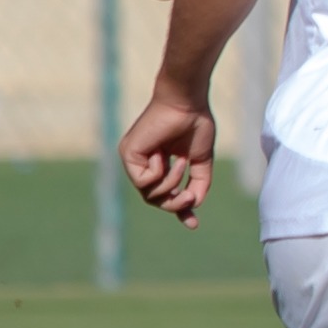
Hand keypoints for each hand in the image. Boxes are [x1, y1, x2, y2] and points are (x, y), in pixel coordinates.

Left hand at [121, 90, 216, 225]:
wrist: (188, 103)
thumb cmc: (195, 125)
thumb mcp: (200, 162)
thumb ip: (198, 184)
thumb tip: (194, 204)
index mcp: (159, 163)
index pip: (165, 193)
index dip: (180, 209)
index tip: (193, 224)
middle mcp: (143, 162)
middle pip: (155, 199)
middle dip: (175, 203)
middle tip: (190, 198)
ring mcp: (134, 159)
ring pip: (148, 194)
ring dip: (170, 185)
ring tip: (181, 163)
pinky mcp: (128, 154)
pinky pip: (143, 181)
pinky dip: (159, 174)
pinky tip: (165, 157)